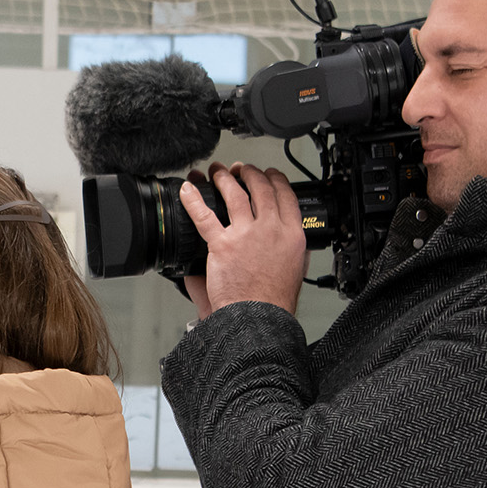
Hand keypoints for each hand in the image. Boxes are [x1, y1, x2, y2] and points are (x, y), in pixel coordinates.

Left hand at [179, 163, 306, 315]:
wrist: (257, 318)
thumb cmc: (273, 301)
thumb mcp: (297, 269)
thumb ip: (295, 251)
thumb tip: (297, 242)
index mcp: (292, 234)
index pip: (286, 195)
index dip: (275, 179)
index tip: (269, 174)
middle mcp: (270, 229)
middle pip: (260, 189)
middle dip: (249, 173)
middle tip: (241, 169)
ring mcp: (246, 235)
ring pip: (234, 195)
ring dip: (224, 178)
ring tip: (217, 172)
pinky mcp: (222, 245)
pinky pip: (204, 216)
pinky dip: (194, 200)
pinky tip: (189, 190)